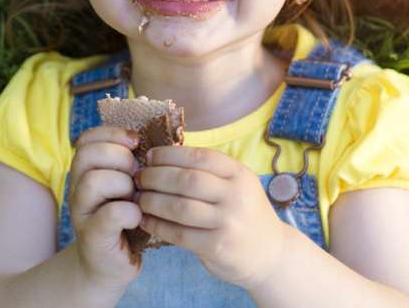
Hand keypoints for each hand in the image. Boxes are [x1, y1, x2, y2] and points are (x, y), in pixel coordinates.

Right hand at [68, 126, 142, 288]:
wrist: (110, 265)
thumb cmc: (125, 219)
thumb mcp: (127, 185)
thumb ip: (131, 162)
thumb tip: (155, 135)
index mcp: (85, 172)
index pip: (87, 139)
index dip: (112, 134)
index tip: (136, 142)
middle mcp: (77, 189)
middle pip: (88, 155)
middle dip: (120, 158)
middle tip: (136, 175)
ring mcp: (82, 214)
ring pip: (94, 181)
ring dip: (123, 185)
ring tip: (135, 198)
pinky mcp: (93, 237)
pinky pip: (110, 214)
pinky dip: (129, 212)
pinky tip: (137, 218)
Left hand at [134, 146, 289, 289]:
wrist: (270, 253)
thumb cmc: (244, 213)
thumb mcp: (237, 184)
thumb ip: (208, 172)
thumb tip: (162, 157)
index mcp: (239, 173)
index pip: (199, 156)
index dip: (169, 155)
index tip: (150, 157)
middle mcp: (235, 195)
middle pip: (186, 180)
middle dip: (156, 177)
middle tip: (138, 178)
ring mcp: (227, 222)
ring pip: (179, 207)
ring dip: (152, 201)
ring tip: (139, 198)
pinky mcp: (217, 247)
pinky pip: (179, 234)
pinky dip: (158, 226)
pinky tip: (145, 221)